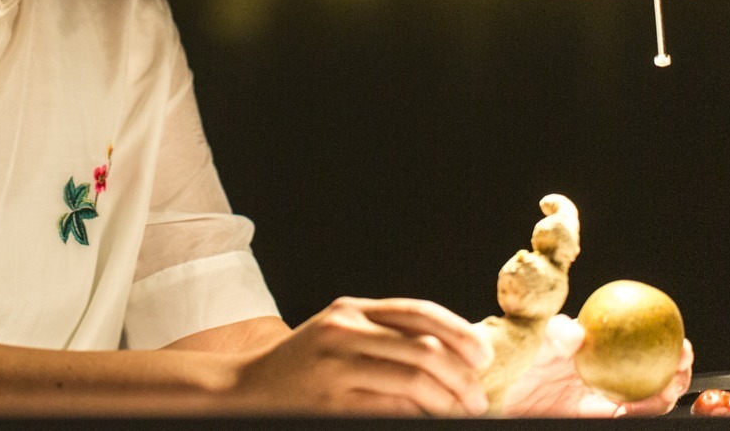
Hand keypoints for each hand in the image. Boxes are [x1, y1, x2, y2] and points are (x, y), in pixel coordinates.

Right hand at [229, 297, 492, 416]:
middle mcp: (344, 330)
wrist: (245, 389)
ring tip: (460, 413)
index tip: (483, 357)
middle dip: (461, 376)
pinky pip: (391, 408)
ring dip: (447, 402)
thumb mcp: (338, 336)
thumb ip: (382, 336)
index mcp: (350, 310)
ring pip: (414, 380)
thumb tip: (451, 355)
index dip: (460, 333)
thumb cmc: (302, 367)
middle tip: (478, 399)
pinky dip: (417, 416)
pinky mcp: (332, 401)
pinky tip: (427, 420)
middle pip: (424, 348)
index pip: (419, 312)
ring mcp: (337, 366)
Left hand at [502, 315, 693, 416]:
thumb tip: (577, 332)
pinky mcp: (593, 420)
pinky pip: (624, 418)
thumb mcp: (534, 341)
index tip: (681, 342)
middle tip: (682, 364)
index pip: (640, 343)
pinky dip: (638, 412)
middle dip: (677, 373)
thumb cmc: (514, 359)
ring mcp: (602, 400)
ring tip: (667, 387)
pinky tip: (635, 406)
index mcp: (597, 348)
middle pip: (653, 375)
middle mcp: (605, 374)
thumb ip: (555, 335)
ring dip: (664, 396)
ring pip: (645, 400)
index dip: (666, 344)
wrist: (497, 393)